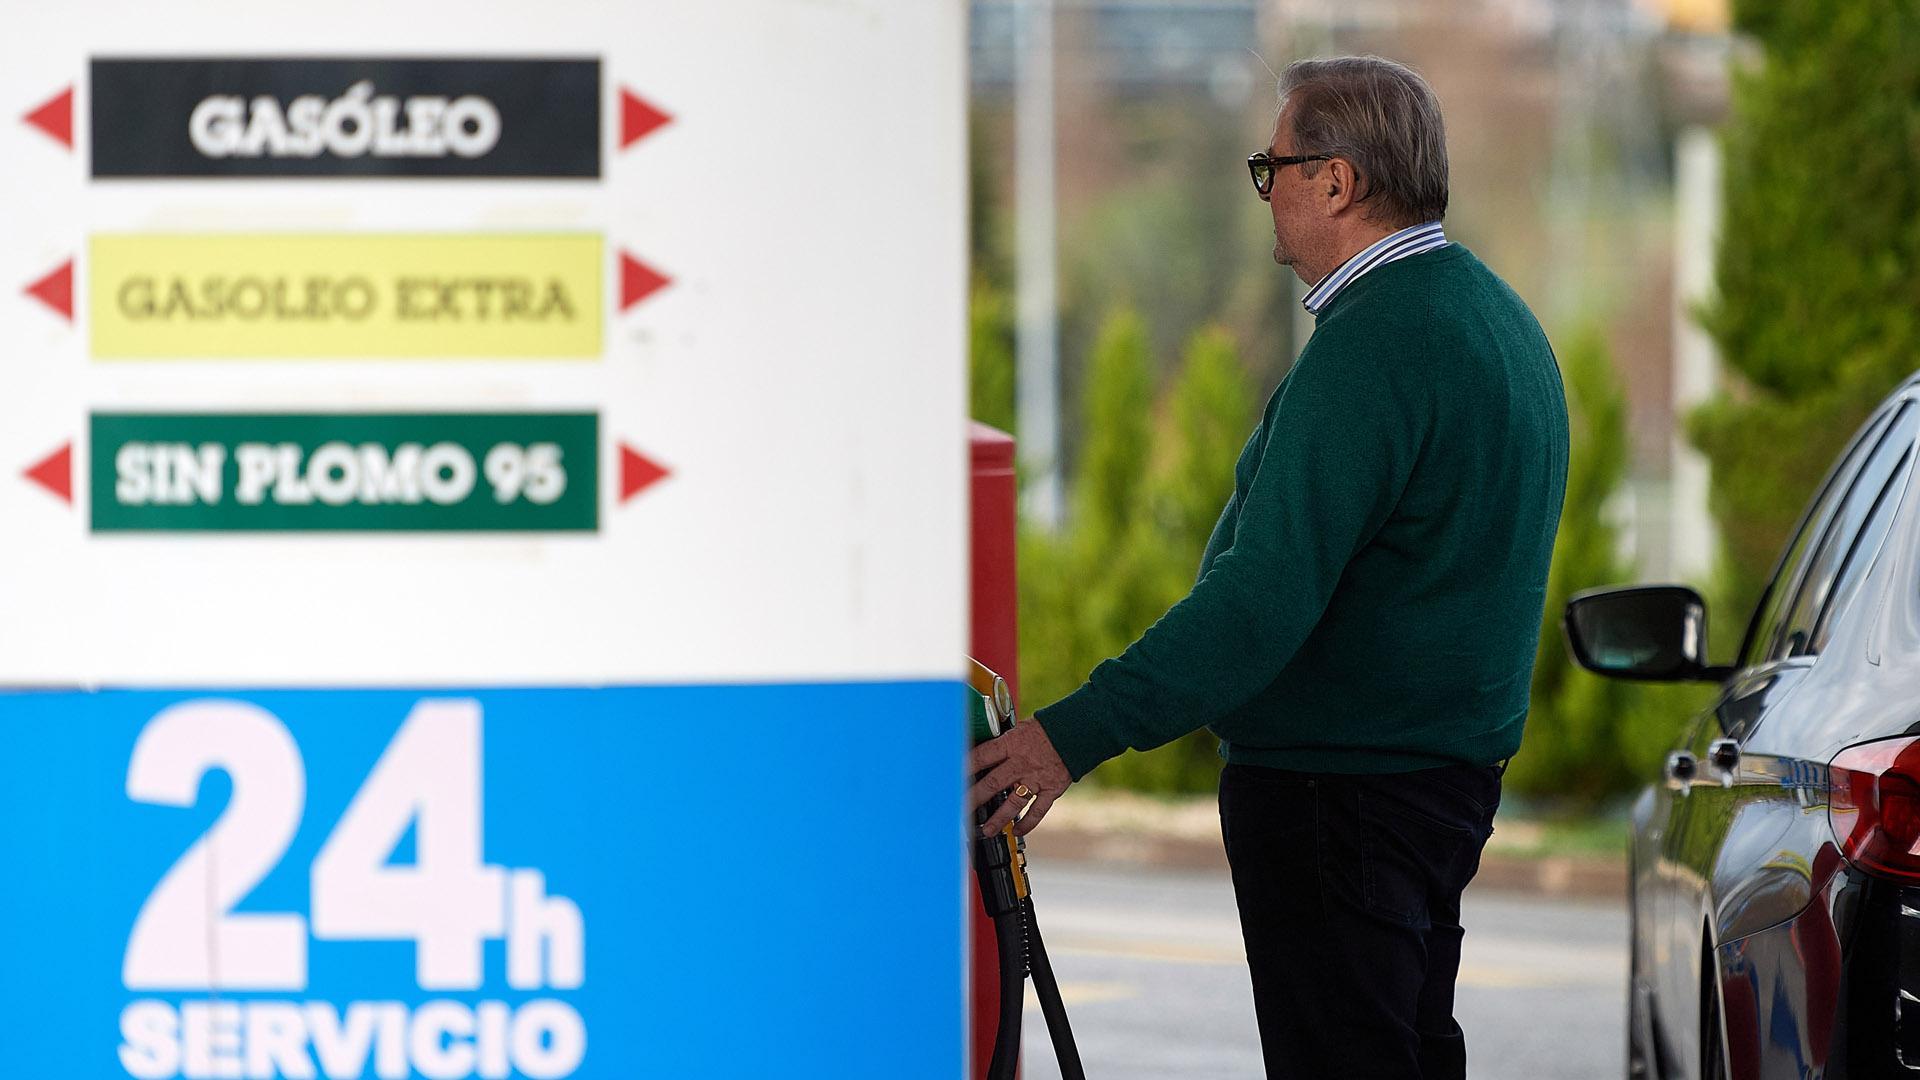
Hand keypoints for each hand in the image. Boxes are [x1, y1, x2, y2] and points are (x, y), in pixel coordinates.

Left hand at [967, 718, 1071, 837]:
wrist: (1075, 731)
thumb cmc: (1044, 730)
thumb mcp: (1018, 729)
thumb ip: (1002, 744)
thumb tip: (980, 750)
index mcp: (1011, 745)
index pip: (982, 756)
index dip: (965, 767)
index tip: (951, 779)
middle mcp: (1022, 763)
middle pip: (993, 783)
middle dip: (974, 798)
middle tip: (960, 810)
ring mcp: (1037, 778)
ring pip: (1014, 802)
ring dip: (998, 818)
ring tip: (986, 831)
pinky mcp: (1052, 789)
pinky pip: (1038, 810)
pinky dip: (1028, 823)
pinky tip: (1017, 832)